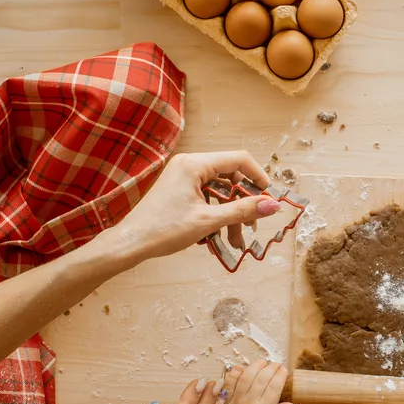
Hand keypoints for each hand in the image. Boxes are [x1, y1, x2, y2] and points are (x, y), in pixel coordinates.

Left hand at [102, 150, 280, 263]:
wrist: (130, 244)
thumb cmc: (164, 230)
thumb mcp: (208, 221)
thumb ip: (243, 210)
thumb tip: (272, 205)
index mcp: (194, 164)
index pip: (239, 160)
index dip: (258, 177)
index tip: (269, 198)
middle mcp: (189, 164)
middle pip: (230, 176)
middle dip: (244, 202)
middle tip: (252, 225)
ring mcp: (183, 176)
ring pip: (220, 190)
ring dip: (231, 213)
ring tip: (236, 240)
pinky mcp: (179, 189)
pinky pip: (207, 196)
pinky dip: (217, 214)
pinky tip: (220, 236)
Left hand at [218, 361, 298, 403]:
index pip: (274, 386)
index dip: (280, 375)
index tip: (284, 370)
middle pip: (261, 378)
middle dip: (269, 368)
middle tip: (274, 364)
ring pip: (245, 377)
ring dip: (253, 367)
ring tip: (260, 363)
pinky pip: (227, 385)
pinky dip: (233, 374)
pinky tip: (239, 369)